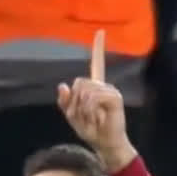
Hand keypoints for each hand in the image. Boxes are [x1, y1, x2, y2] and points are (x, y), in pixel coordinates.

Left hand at [57, 30, 136, 171]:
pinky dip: (89, 110)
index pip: (96, 64)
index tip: (100, 31)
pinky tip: (97, 118)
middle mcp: (103, 86)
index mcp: (94, 88)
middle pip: (78, 83)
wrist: (105, 144)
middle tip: (83, 117)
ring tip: (91, 119)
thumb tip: (62, 85)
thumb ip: (65, 102)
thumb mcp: (73, 116)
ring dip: (82, 109)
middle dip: (74, 103)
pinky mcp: (114, 98)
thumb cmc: (91, 131)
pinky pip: (93, 98)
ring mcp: (110, 91)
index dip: (98, 48)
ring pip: (84, 91)